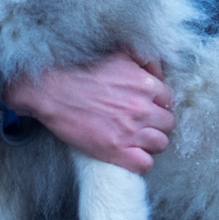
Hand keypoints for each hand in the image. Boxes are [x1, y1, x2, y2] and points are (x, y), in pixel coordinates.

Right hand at [3, 52, 173, 172]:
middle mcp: (142, 108)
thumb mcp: (116, 55)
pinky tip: (130, 155)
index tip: (146, 108)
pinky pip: (144, 164)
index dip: (157, 105)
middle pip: (167, 124)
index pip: (168, 101)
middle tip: (140, 124)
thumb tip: (156, 68)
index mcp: (145, 85)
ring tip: (135, 140)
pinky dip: (140, 162)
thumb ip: (142, 58)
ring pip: (160, 145)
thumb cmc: (80, 71)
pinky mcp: (115, 151)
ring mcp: (130, 131)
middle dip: (155, 124)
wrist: (51, 90)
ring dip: (150, 143)